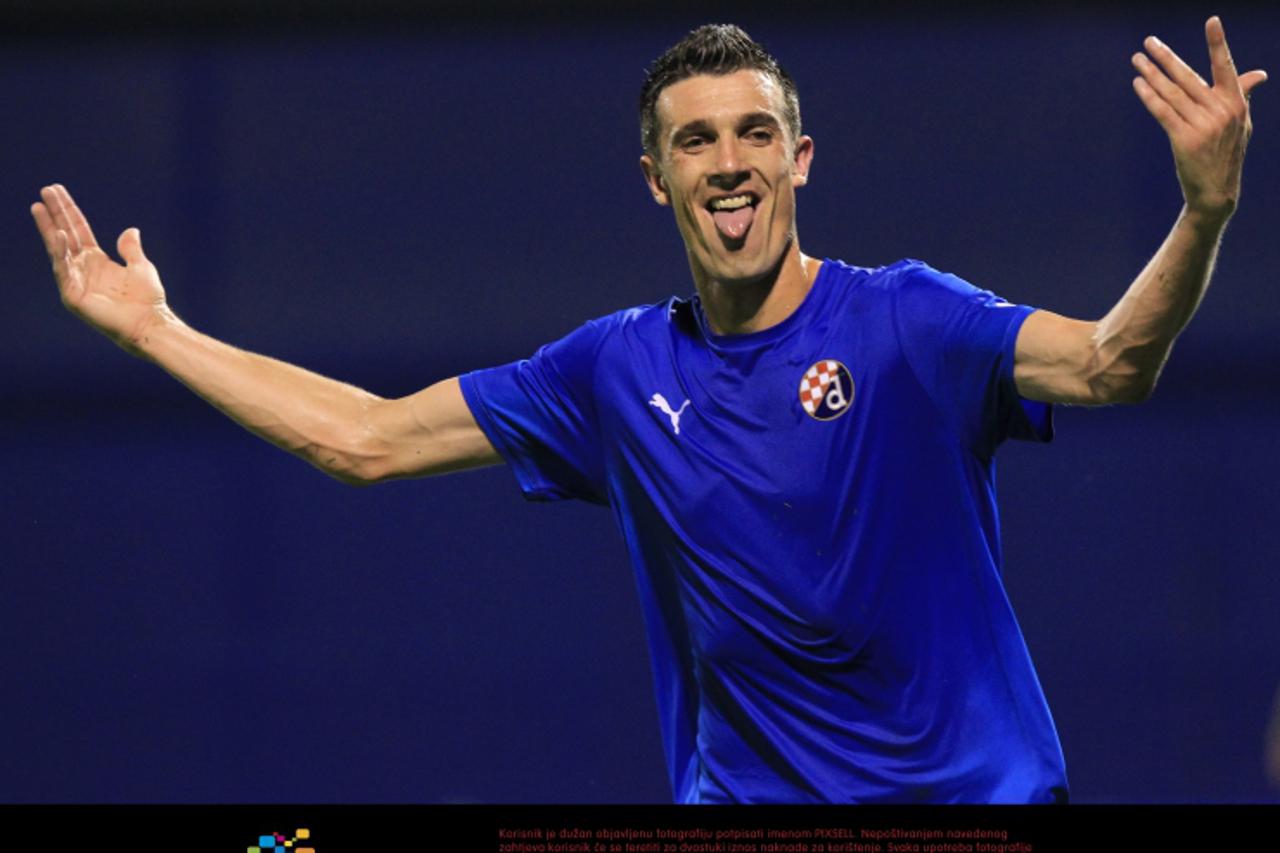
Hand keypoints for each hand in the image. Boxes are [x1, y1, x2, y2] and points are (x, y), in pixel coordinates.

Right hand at [31, 184, 174, 354]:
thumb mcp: (141, 266)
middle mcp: (83, 268)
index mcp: (97, 260)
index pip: (78, 230)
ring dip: (49, 228)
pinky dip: (60, 253)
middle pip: (65, 234)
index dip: (68, 211)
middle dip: (55, 213)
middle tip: (44, 191)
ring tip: (39, 207)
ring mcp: (76, 281)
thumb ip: (131, 249)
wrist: (150, 323)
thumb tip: (131, 230)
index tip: (57, 191)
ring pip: (58, 249)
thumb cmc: (147, 299)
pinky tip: (58, 234)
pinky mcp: (73, 295)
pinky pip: (63, 270)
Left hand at [1131, 16, 1265, 219]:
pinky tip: (1138, 83)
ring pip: (1171, 93)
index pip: (1226, 67)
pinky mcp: (1184, 140)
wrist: (1217, 192)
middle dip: (1165, 57)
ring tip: (1137, 59)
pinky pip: (1162, 112)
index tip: (1212, 20)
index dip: (1218, 43)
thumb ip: (1242, 96)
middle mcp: (1221, 111)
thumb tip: (1259, 75)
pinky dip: (1149, 96)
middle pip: (1188, 77)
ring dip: (1151, 74)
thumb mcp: (1241, 124)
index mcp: (1236, 103)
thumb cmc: (1227, 153)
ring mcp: (1202, 126)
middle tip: (1148, 42)